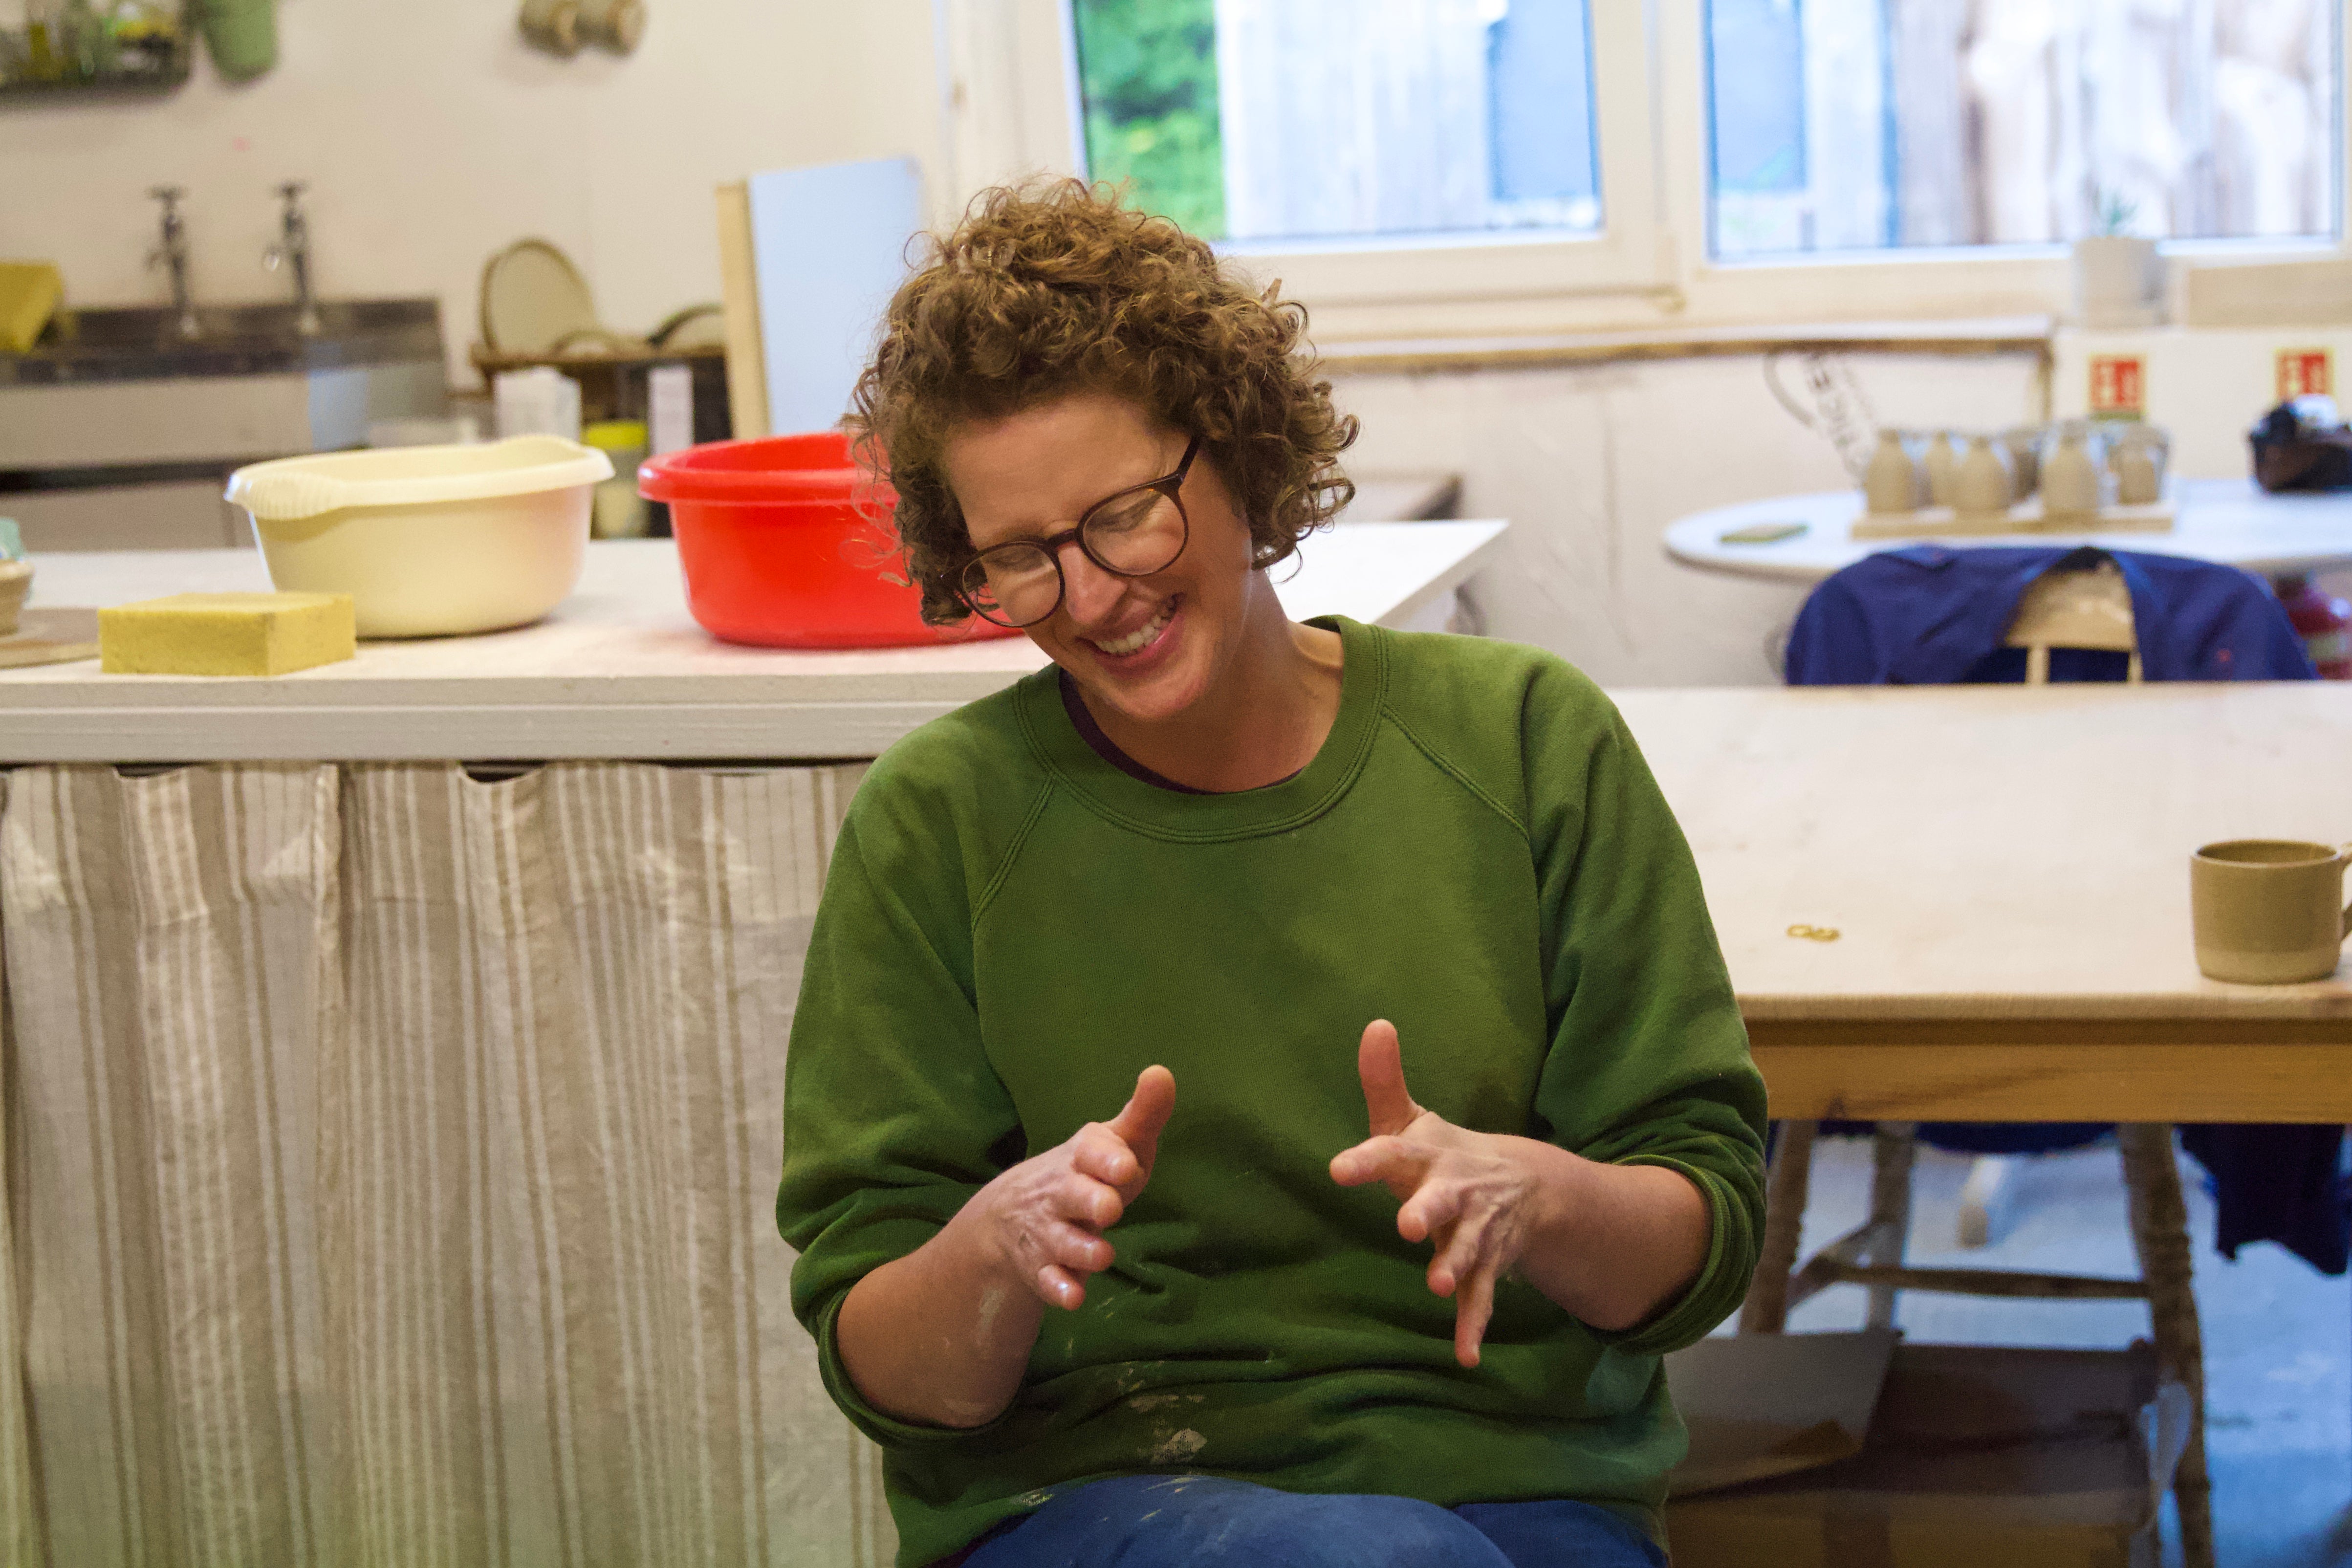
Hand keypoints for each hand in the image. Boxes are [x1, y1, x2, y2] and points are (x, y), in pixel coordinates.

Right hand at [969, 1065, 1173, 1311]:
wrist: (1015, 1214)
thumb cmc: (1088, 1174)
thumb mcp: (1114, 1144)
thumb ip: (1143, 1115)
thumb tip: (1162, 1073)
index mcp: (1082, 1158)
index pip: (1091, 1152)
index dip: (1108, 1159)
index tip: (1127, 1166)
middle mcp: (1061, 1192)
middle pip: (1072, 1194)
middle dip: (1091, 1200)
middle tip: (1110, 1209)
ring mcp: (1049, 1232)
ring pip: (1061, 1241)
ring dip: (1081, 1249)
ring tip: (1103, 1256)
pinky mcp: (1042, 1268)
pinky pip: (1047, 1281)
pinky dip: (1059, 1289)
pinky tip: (1074, 1298)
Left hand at [1329, 1020, 1543, 1367]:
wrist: (1525, 1186)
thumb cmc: (1443, 1153)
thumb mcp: (1412, 1119)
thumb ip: (1384, 1080)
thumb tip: (1375, 1023)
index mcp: (1427, 1155)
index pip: (1392, 1150)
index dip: (1367, 1160)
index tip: (1338, 1168)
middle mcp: (1455, 1191)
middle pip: (1441, 1199)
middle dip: (1428, 1210)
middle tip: (1407, 1226)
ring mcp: (1475, 1230)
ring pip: (1467, 1249)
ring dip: (1455, 1266)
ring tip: (1437, 1285)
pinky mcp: (1487, 1264)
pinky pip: (1483, 1298)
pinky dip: (1474, 1326)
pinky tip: (1464, 1356)